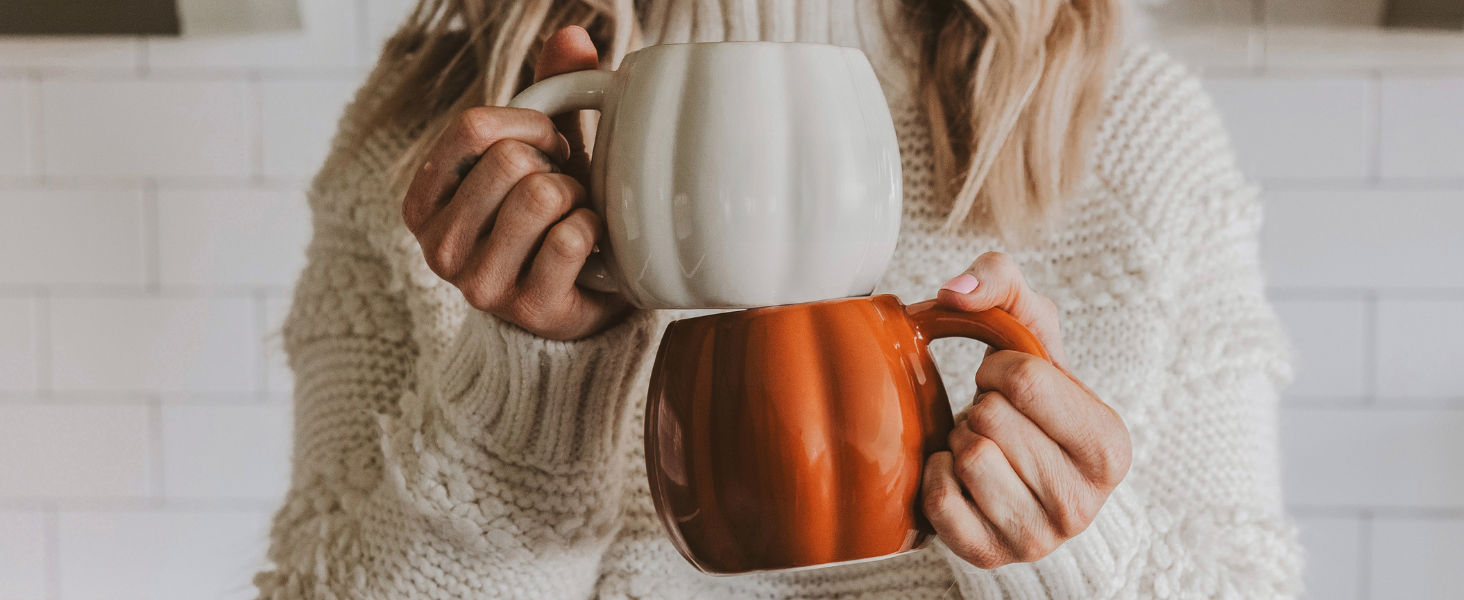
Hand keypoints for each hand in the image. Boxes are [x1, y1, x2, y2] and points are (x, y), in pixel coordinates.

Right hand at [400, 26, 630, 340]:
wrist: (577, 306)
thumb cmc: (550, 221)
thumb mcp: (541, 155)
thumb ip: (551, 94)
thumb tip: (574, 35)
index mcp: (424, 200)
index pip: (472, 128)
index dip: (527, 124)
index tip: (548, 145)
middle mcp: (438, 246)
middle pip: (509, 161)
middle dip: (555, 165)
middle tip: (564, 189)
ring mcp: (479, 284)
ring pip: (540, 196)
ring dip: (576, 198)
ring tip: (574, 217)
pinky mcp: (528, 308)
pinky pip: (570, 237)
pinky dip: (594, 232)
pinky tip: (590, 249)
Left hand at [921, 252, 1131, 567]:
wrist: (1016, 468)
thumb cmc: (1030, 398)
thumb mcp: (1029, 328)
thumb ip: (1001, 282)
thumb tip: (954, 291)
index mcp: (1111, 447)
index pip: (1025, 381)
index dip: (999, 369)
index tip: (1007, 384)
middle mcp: (1083, 504)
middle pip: (991, 420)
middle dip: (980, 408)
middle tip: (997, 422)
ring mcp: (1038, 538)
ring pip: (967, 459)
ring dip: (960, 441)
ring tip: (983, 446)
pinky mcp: (989, 556)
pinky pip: (939, 501)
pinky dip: (936, 476)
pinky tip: (959, 475)